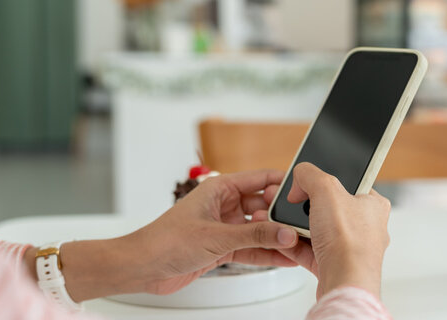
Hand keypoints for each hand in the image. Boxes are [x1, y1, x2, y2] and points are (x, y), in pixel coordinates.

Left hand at [31, 169, 300, 301]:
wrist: (142, 267)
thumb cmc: (164, 242)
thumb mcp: (217, 237)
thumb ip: (254, 236)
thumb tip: (284, 233)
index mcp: (219, 188)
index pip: (260, 179)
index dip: (283, 184)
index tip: (304, 191)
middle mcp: (223, 205)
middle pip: (263, 206)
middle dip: (283, 217)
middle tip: (304, 226)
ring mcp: (223, 227)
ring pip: (258, 230)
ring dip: (276, 238)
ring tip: (300, 246)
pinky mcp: (221, 247)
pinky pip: (250, 248)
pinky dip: (265, 253)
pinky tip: (284, 258)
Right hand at [252, 162, 390, 298]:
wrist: (344, 282)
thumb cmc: (348, 241)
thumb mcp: (326, 189)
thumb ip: (310, 174)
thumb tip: (301, 176)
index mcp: (373, 204)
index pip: (347, 184)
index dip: (324, 182)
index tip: (308, 183)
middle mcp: (365, 227)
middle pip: (328, 208)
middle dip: (307, 208)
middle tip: (294, 205)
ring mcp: (349, 248)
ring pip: (318, 231)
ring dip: (298, 228)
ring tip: (286, 224)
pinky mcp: (334, 265)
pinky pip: (310, 251)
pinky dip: (295, 247)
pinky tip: (285, 241)